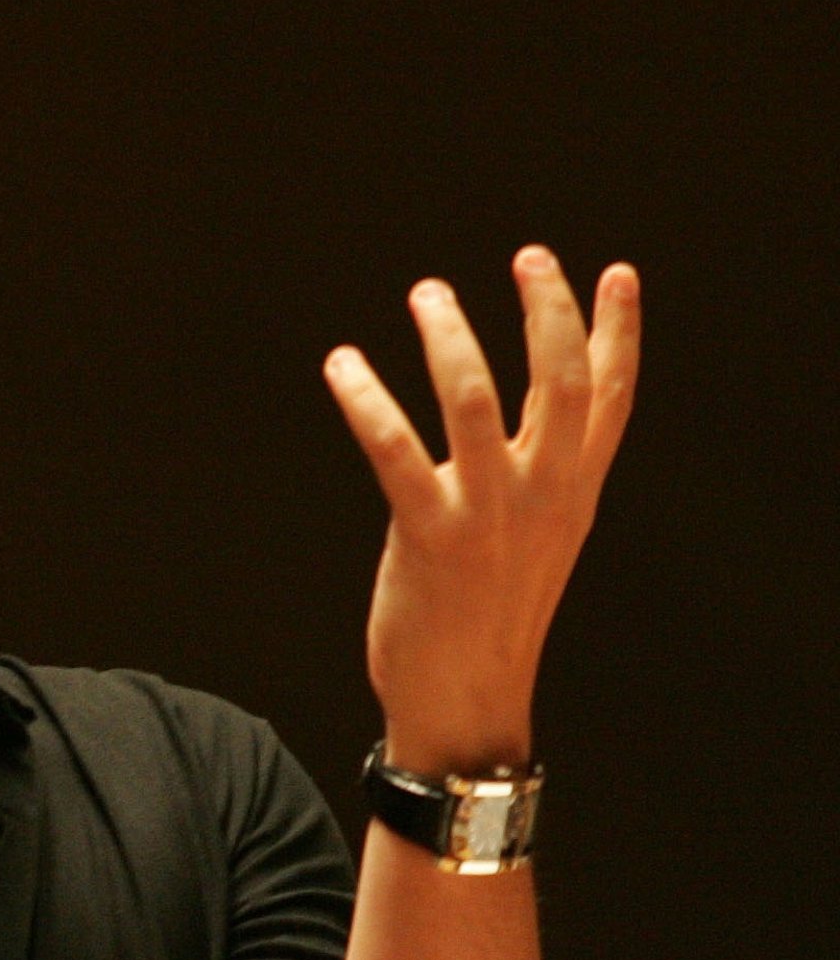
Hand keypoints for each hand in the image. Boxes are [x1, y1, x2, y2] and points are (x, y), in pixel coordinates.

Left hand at [323, 248, 639, 775]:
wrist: (464, 703)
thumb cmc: (488, 621)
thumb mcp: (535, 545)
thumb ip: (536, 482)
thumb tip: (518, 426)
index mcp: (572, 496)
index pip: (612, 400)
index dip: (618, 332)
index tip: (617, 273)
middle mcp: (542, 498)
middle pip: (561, 381)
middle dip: (547, 310)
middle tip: (528, 256)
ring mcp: (486, 516)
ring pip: (474, 399)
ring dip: (450, 337)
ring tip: (429, 294)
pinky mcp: (428, 536)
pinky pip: (392, 448)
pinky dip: (365, 397)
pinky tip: (342, 365)